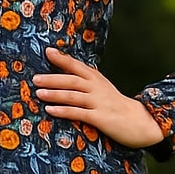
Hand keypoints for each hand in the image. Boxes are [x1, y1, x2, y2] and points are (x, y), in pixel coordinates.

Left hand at [32, 46, 162, 148]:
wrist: (140, 121)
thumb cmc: (115, 105)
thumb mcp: (102, 88)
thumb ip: (86, 81)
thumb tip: (62, 76)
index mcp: (96, 79)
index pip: (77, 66)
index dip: (62, 59)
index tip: (47, 51)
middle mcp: (97, 88)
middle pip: (72, 80)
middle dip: (52, 78)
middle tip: (35, 78)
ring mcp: (99, 103)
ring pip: (73, 96)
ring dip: (55, 94)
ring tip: (39, 93)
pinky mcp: (100, 118)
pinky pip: (79, 113)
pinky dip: (64, 111)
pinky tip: (51, 111)